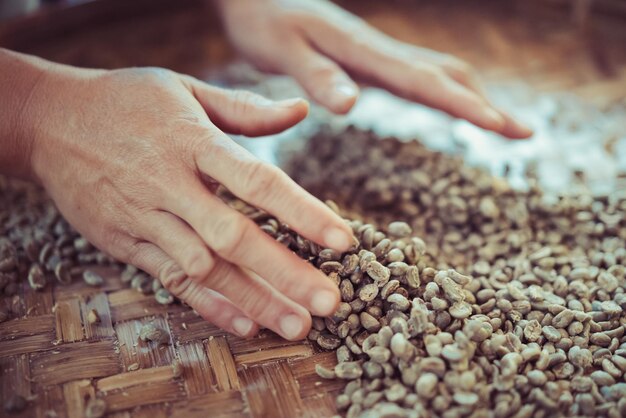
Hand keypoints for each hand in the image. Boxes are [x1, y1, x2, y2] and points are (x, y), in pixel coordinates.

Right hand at [22, 63, 352, 339]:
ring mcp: (145, 216)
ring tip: (296, 324)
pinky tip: (244, 323)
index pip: (257, 180)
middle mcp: (170, 183)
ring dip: (252, 299)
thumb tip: (301, 110)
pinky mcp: (125, 240)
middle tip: (329, 302)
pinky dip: (207, 303)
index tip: (343, 241)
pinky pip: (169, 278)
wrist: (50, 121)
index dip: (302, 212)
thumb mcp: (185, 90)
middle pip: (233, 236)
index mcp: (193, 141)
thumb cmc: (127, 101)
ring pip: (204, 267)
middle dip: (284, 272)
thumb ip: (245, 108)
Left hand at [216, 0, 532, 138]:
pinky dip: (446, 92)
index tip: (503, 126)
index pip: (424, 80)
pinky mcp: (370, 59)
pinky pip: (418, 75)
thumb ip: (317, 76)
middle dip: (486, 104)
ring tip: (502, 125)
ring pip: (438, 71)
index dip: (465, 105)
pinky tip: (452, 105)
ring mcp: (377, 54)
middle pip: (445, 74)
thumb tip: (351, 106)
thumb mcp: (282, 50)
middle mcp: (378, 50)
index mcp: (362, 50)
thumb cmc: (264, 22)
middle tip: (525, 133)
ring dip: (473, 97)